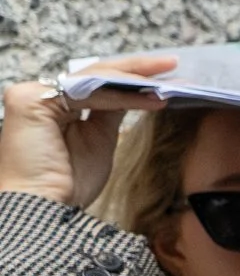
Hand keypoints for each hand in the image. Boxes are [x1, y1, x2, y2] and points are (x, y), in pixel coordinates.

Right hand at [0, 57, 175, 207]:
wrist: (44, 210)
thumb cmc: (67, 185)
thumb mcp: (99, 141)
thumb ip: (111, 113)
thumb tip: (137, 92)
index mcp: (53, 105)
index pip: (96, 82)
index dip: (130, 77)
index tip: (167, 75)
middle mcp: (40, 96)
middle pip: (94, 74)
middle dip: (136, 69)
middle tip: (173, 64)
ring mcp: (32, 95)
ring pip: (94, 79)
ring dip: (136, 81)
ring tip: (171, 83)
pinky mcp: (30, 101)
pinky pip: (88, 93)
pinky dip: (123, 96)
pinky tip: (153, 99)